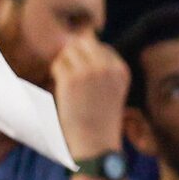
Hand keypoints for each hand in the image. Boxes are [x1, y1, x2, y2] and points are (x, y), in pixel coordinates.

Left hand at [51, 33, 130, 162]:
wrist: (95, 143)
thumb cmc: (100, 117)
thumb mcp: (111, 89)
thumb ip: (100, 65)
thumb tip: (75, 37)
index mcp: (122, 70)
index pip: (100, 46)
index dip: (88, 59)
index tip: (88, 80)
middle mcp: (108, 68)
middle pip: (83, 43)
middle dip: (74, 56)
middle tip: (74, 79)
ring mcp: (89, 72)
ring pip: (68, 51)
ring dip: (64, 64)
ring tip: (70, 85)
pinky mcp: (71, 79)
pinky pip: (58, 64)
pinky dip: (56, 74)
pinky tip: (64, 89)